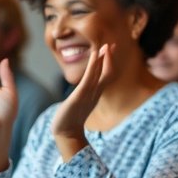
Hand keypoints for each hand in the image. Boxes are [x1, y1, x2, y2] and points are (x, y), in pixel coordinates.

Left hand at [51, 43, 115, 159]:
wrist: (65, 132)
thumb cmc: (70, 118)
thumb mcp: (80, 103)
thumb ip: (84, 96)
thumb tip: (84, 90)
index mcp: (95, 93)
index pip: (106, 76)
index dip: (109, 63)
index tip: (109, 50)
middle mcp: (94, 93)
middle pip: (106, 73)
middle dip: (109, 59)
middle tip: (112, 45)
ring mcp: (89, 94)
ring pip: (99, 74)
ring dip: (103, 59)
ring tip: (105, 47)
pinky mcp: (80, 96)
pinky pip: (89, 78)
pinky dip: (93, 66)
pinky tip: (94, 55)